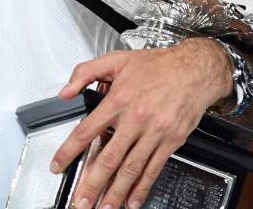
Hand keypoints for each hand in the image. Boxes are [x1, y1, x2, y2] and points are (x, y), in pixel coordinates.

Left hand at [52, 39, 232, 208]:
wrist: (195, 69)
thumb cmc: (158, 65)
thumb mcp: (117, 59)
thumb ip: (86, 72)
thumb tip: (65, 91)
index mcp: (119, 100)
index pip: (87, 131)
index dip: (69, 151)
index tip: (58, 165)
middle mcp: (135, 119)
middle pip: (108, 158)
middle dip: (91, 184)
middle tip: (79, 201)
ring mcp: (154, 133)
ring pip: (130, 169)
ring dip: (115, 193)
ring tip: (103, 208)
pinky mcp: (170, 141)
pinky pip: (153, 169)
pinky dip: (142, 188)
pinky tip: (132, 201)